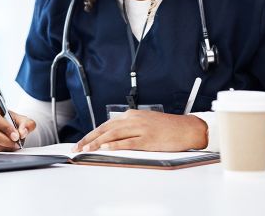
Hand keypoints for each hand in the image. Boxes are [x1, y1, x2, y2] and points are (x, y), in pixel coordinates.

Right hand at [0, 104, 35, 151]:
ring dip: (2, 146)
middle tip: (15, 143)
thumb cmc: (10, 120)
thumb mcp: (20, 118)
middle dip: (4, 140)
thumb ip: (26, 123)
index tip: (16, 136)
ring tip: (13, 145)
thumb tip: (23, 132)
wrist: (2, 124)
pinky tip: (6, 148)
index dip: (5, 128)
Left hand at [72, 110, 207, 151]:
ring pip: (113, 135)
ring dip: (97, 142)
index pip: (106, 125)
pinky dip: (115, 145)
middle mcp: (133, 119)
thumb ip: (129, 126)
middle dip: (89, 138)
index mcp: (131, 115)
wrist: (186, 128)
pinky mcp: (147, 139)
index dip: (92, 134)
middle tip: (78, 147)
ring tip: (86, 149)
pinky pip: (128, 142)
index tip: (82, 142)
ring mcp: (140, 129)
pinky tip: (106, 148)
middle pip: (106, 129)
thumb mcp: (144, 121)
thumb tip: (113, 136)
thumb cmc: (167, 127)